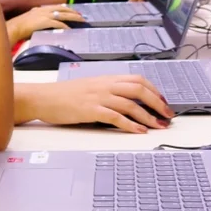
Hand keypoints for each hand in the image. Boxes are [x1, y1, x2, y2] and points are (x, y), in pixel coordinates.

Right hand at [6, 5, 84, 44]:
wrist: (15, 26)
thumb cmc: (21, 24)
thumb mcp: (31, 16)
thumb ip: (37, 16)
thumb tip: (42, 20)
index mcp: (42, 8)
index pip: (57, 6)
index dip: (67, 8)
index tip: (73, 11)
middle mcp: (45, 10)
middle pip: (63, 9)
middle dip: (73, 12)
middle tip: (81, 16)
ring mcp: (45, 15)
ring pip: (63, 15)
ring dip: (73, 17)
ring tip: (81, 20)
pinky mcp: (45, 22)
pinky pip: (58, 24)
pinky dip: (65, 26)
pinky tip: (70, 29)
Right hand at [30, 76, 174, 132]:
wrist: (43, 98)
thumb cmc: (63, 95)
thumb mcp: (89, 87)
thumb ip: (107, 90)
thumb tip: (126, 101)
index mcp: (105, 79)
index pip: (137, 79)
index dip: (154, 90)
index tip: (163, 102)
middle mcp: (104, 85)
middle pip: (139, 89)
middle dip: (157, 102)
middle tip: (168, 115)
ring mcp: (98, 97)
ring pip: (130, 104)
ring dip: (148, 116)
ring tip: (159, 126)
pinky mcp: (90, 110)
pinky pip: (116, 117)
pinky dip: (131, 124)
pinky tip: (139, 131)